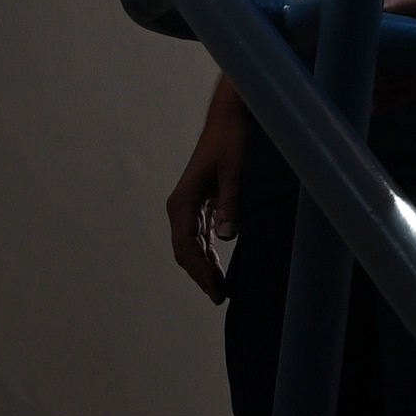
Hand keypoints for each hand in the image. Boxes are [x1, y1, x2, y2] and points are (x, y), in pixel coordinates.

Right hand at [165, 78, 246, 303]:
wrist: (228, 118)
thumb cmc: (231, 140)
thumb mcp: (235, 169)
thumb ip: (230, 201)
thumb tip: (225, 236)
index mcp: (183, 200)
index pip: (186, 245)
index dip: (200, 269)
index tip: (216, 288)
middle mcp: (180, 206)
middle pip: (185, 251)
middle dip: (201, 275)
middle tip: (220, 297)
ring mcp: (188, 206)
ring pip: (191, 246)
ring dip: (203, 267)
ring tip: (220, 289)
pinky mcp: (200, 205)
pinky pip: (198, 236)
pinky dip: (207, 254)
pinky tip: (218, 268)